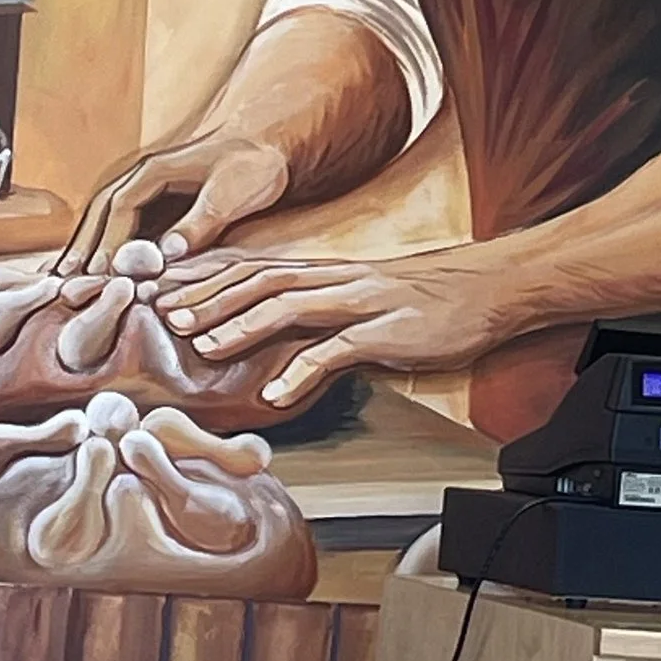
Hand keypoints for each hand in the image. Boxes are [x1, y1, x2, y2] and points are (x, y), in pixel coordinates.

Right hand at [60, 129, 291, 272]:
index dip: (108, 241)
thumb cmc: (253, 166)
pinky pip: (120, 225)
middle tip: (63, 280)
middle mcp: (141, 176)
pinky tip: (97, 269)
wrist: (266, 145)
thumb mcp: (232, 193)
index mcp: (155, 170)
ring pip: (104, 218)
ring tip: (66, 278)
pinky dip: (104, 245)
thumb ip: (201, 221)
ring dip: (85, 246)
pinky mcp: (154, 203)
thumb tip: (167, 252)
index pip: (120, 208)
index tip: (100, 272)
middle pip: (100, 212)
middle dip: (82, 245)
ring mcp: (145, 189)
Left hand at [154, 246, 512, 409]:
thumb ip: (327, 314)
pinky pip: (339, 350)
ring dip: (242, 325)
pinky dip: (304, 370)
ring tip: (203, 346)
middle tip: (165, 314)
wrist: (495, 288)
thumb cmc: (433, 298)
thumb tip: (286, 339)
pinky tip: (277, 393)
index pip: (257, 267)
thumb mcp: (369, 298)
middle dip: (210, 297)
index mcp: (329, 272)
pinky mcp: (389, 329)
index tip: (167, 287)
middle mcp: (337, 279)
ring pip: (289, 305)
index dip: (209, 276)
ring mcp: (363, 301)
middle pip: (260, 280)